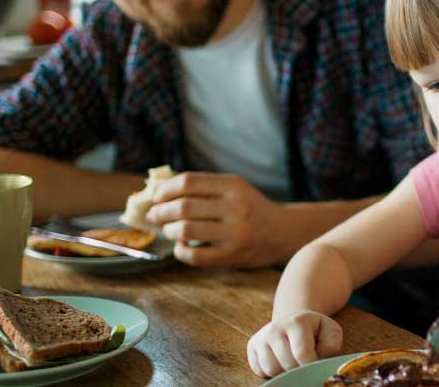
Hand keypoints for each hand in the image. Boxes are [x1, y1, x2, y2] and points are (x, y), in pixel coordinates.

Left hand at [145, 172, 287, 267]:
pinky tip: (181, 248)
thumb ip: (205, 187)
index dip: (165, 190)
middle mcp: (236, 207)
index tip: (156, 197)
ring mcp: (236, 233)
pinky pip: (195, 256)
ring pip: (186, 230)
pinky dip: (180, 252)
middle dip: (160, 212)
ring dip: (169, 231)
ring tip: (169, 231)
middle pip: (183, 207)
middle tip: (154, 216)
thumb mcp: (235, 189)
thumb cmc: (252, 208)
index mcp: (233, 185)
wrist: (284, 232)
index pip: (188, 182)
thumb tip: (160, 191)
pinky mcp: (234, 255)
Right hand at [247, 310, 342, 377]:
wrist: (293, 321)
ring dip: (284, 372)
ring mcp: (261, 336)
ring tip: (293, 362)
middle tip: (304, 362)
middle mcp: (275, 328)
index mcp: (297, 322)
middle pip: (286, 365)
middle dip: (299, 369)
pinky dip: (271, 372)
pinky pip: (259, 370)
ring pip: (271, 370)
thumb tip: (317, 359)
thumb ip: (331, 345)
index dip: (311, 365)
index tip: (315, 364)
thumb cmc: (315, 330)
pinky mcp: (252, 346)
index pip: (302, 355)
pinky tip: (280, 362)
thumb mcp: (330, 332)